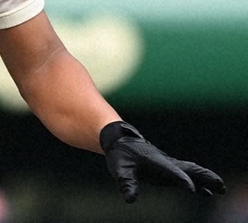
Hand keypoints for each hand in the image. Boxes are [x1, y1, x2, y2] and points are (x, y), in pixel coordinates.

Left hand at [100, 121, 225, 202]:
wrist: (120, 140)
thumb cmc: (120, 154)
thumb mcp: (120, 169)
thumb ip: (127, 183)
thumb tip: (130, 199)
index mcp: (155, 161)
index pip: (171, 170)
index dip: (181, 179)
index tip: (192, 188)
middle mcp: (165, 162)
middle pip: (188, 169)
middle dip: (204, 177)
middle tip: (220, 186)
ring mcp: (168, 165)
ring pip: (190, 171)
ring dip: (205, 179)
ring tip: (220, 189)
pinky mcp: (167, 169)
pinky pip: (186, 175)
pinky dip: (198, 183)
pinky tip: (207, 192)